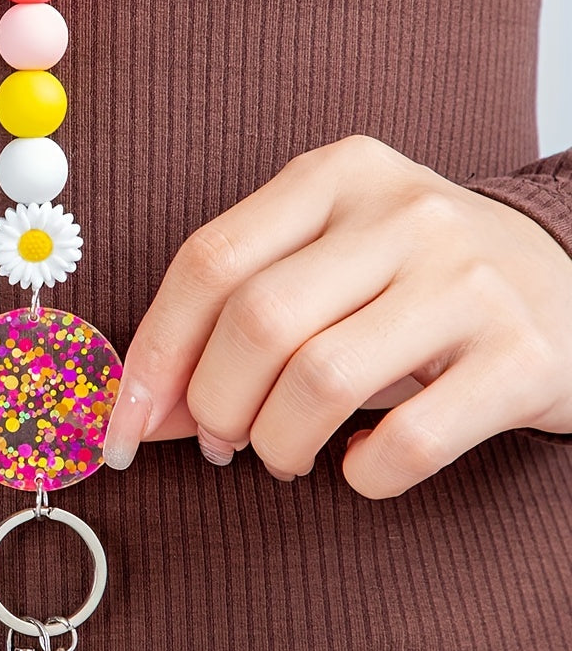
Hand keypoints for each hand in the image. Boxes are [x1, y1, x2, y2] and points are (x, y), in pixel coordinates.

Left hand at [101, 135, 571, 497]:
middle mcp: (403, 213)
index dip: (151, 356)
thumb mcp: (320, 270)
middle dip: (215, 407)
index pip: (208, 262)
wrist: (568, 283)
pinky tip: (361, 461)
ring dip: (279, 444)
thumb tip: (141, 411)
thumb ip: (229, 323)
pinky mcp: (523, 356)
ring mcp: (470, 280)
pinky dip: (361, 474)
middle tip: (224, 441)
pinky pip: (406, 443)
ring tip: (286, 454)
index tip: (124, 427)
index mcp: (334, 176)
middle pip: (257, 324)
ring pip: (321, 383)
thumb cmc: (409, 285)